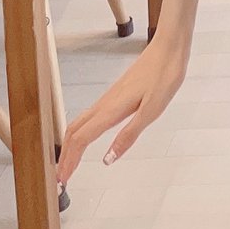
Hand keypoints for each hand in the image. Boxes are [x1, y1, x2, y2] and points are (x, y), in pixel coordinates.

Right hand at [55, 35, 188, 185]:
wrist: (169, 48)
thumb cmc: (164, 75)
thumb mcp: (152, 110)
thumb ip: (129, 134)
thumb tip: (108, 159)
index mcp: (111, 109)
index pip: (81, 139)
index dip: (69, 161)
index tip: (62, 180)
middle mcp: (105, 103)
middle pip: (74, 131)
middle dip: (64, 155)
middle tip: (60, 176)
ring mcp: (109, 97)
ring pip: (79, 122)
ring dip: (70, 143)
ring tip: (68, 161)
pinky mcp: (115, 93)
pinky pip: (89, 116)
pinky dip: (81, 131)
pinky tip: (87, 137)